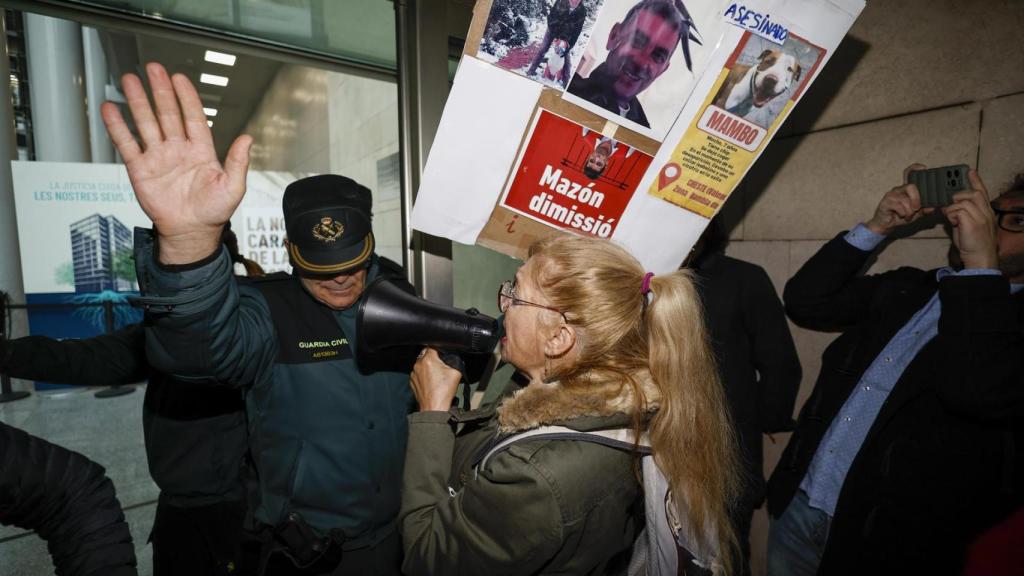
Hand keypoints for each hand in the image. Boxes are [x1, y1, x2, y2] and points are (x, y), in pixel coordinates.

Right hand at [100, 63, 251, 263]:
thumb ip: (238, 162)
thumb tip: (247, 138)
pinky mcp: (140, 169)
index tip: (179, 78)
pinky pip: (127, 144)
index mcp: (201, 151)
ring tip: (129, 80)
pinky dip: (118, 127)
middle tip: (153, 69)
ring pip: (146, 123)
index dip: (186, 97)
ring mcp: (158, 157)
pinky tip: (111, 110)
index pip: (193, 117)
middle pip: (168, 113)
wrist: (191, 233)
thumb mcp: (233, 187)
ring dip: (138, 102)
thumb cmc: (214, 213)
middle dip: (160, 91)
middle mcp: (178, 149)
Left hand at [409, 348, 461, 411]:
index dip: (440, 348)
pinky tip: (432, 381)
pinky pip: (418, 373)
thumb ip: (454, 360)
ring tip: (437, 375)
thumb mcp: (456, 372)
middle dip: (434, 357)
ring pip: (422, 363)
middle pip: (426, 354)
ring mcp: (413, 373)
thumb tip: (453, 357)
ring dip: (428, 366)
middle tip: (442, 365)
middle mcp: (418, 364)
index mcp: (428, 359)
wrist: (434, 408)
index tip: (444, 353)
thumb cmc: (444, 392)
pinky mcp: (412, 381)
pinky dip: (424, 374)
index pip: (433, 345)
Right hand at [864, 164, 934, 234]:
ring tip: (907, 216)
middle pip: (911, 186)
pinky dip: (902, 213)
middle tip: (917, 208)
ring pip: (905, 199)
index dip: (916, 168)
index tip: (924, 169)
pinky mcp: (886, 202)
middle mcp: (899, 189)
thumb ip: (925, 209)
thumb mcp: (917, 213)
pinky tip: (900, 215)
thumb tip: (932, 207)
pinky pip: (898, 206)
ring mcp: (891, 194)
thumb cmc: (900, 216)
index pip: (909, 173)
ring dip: (909, 211)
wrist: (886, 225)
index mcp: (907, 189)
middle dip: (916, 199)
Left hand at [942, 170, 997, 269]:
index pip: (982, 192)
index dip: (976, 181)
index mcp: (986, 212)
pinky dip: (951, 215)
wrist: (980, 258)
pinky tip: (953, 223)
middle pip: (974, 193)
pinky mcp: (973, 223)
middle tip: (950, 203)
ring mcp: (981, 217)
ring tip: (952, 219)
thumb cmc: (972, 244)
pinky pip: (957, 210)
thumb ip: (963, 214)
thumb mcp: (968, 225)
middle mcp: (986, 212)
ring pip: (963, 201)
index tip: (970, 171)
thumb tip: (949, 207)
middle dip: (959, 195)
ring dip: (952, 208)